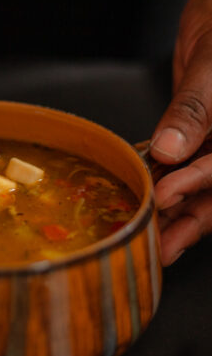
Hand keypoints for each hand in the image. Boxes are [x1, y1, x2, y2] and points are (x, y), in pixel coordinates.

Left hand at [150, 0, 211, 264]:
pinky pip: (188, 166)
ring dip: (178, 210)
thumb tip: (171, 149)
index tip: (167, 194)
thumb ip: (193, 108)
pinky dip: (170, 183)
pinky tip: (151, 200)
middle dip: (191, 219)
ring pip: (205, 185)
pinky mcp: (202, 136)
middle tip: (162, 247)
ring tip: (154, 237)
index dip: (200, 183)